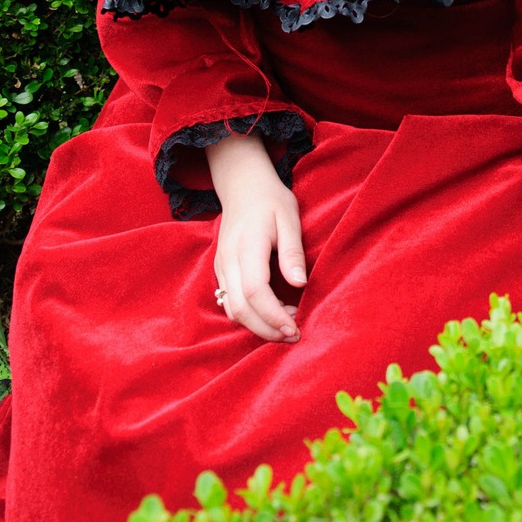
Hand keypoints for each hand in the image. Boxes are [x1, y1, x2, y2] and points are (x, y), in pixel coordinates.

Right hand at [208, 133, 307, 342]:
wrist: (242, 186)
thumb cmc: (270, 201)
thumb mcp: (289, 218)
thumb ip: (292, 252)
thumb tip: (300, 284)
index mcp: (247, 245)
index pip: (255, 291)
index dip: (273, 315)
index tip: (294, 327)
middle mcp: (228, 260)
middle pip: (240, 308)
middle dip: (266, 329)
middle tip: (293, 335)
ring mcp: (220, 267)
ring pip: (231, 310)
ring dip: (257, 326)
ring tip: (286, 325)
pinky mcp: (220, 271)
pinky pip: (229, 302)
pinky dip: (249, 315)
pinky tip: (272, 312)